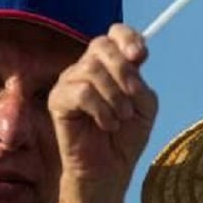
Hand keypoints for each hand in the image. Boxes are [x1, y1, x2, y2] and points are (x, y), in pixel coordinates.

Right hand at [49, 23, 156, 196]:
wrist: (109, 169)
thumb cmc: (126, 137)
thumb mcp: (145, 105)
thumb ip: (139, 81)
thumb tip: (131, 61)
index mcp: (110, 64)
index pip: (115, 33)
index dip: (128, 39)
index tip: (141, 57)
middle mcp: (86, 68)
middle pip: (101, 46)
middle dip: (124, 71)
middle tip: (133, 99)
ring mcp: (69, 82)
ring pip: (92, 70)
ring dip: (114, 96)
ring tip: (120, 118)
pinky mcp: (57, 100)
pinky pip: (81, 92)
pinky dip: (101, 109)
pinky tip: (106, 124)